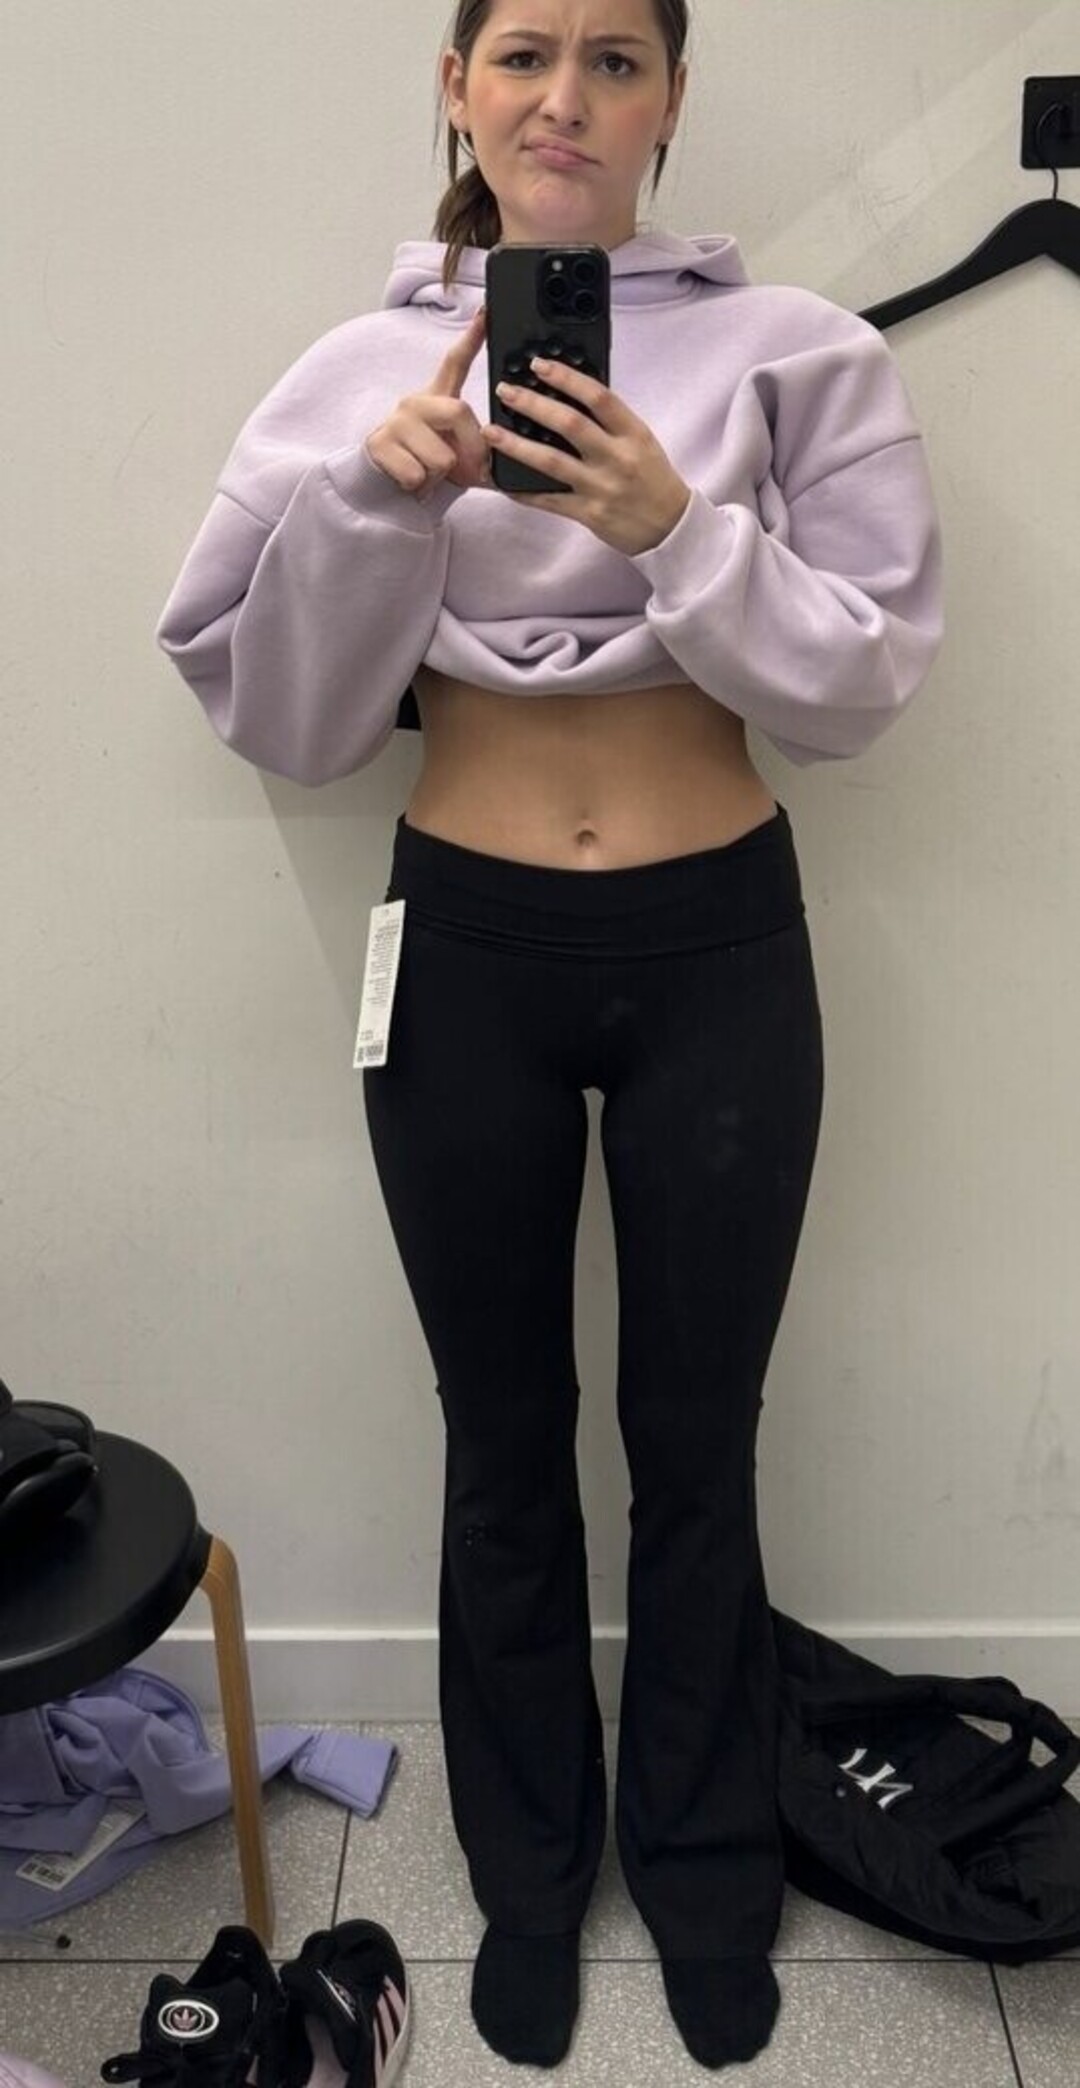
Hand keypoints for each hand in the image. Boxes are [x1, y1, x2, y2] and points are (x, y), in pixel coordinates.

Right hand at [365, 306, 493, 499]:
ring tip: (428, 474)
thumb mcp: (460, 455)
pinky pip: (418, 474)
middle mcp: (415, 402)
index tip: (486, 312)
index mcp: (437, 399)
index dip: (472, 338)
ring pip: (441, 456)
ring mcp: (396, 421)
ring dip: (441, 476)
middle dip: (472, 449)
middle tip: (465, 470)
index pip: (455, 362)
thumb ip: (484, 448)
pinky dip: (420, 488)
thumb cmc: (429, 467)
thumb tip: (506, 449)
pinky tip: (410, 481)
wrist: (387, 488)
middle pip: (459, 411)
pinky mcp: (380, 444)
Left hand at [483, 357, 691, 555]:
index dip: (566, 377)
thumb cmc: (653, 478)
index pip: (598, 396)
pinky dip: (524, 490)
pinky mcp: (589, 514)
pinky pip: (549, 500)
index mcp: (633, 433)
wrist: (670, 527)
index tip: (539, 365)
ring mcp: (602, 487)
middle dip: (532, 404)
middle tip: (505, 391)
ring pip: (552, 461)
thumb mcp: (641, 441)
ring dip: (517, 445)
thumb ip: (611, 421)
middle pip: (569, 424)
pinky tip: (502, 480)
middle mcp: (617, 458)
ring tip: (491, 431)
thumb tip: (572, 393)